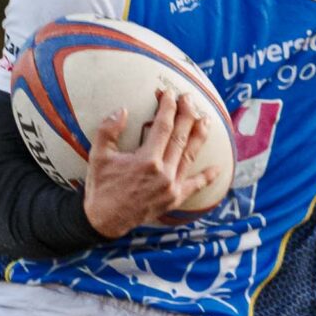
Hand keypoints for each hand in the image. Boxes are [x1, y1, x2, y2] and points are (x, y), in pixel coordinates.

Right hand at [82, 89, 218, 237]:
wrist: (104, 220)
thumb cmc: (101, 187)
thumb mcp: (98, 156)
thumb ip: (108, 131)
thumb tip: (123, 110)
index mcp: (147, 160)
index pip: (163, 126)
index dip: (168, 107)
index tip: (169, 94)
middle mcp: (164, 173)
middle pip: (181, 137)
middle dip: (187, 114)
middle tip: (189, 99)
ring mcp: (171, 187)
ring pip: (190, 156)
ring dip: (200, 136)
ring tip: (206, 121)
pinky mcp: (174, 199)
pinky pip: (194, 186)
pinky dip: (206, 177)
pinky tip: (217, 168)